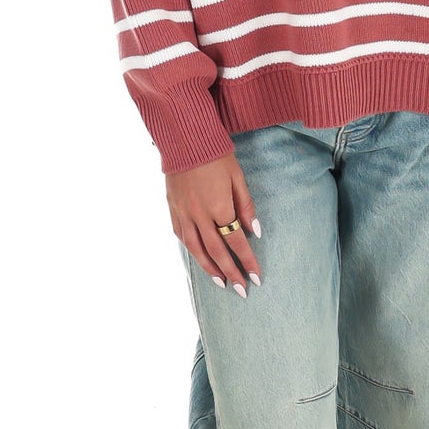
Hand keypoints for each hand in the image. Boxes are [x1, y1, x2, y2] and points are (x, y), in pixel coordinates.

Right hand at [168, 152, 262, 294]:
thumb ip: (246, 206)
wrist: (185, 139)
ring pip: (196, 249)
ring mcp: (183, 213)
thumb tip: (254, 231)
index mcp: (218, 206)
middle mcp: (199, 215)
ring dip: (210, 269)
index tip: (256, 276)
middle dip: (230, 272)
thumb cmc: (216, 155)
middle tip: (241, 290)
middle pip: (216, 251)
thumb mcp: (238, 177)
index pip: (236, 241)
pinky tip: (200, 259)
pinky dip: (192, 250)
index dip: (247, 260)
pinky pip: (182, 236)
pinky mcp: (172, 208)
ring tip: (221, 283)